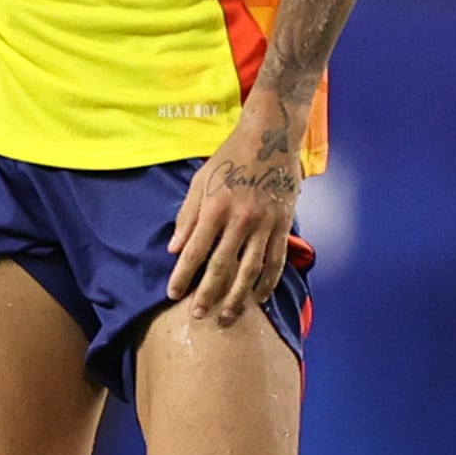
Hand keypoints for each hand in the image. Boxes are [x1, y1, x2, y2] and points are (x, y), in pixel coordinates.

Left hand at [169, 104, 301, 324]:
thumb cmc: (229, 158)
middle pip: (222, 266)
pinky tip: (258, 298)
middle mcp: (240, 219)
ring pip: (250, 270)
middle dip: (208, 294)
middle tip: (198, 315)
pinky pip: (276, 261)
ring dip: (237, 297)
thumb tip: (174, 249)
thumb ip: (187, 216)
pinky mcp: (283, 225)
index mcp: (215, 207)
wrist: (270, 137)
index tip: (172, 294)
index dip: (183, 275)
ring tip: (227, 317)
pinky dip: (267, 282)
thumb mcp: (200, 181)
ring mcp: (264, 224)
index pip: (195, 250)